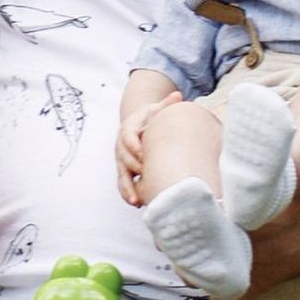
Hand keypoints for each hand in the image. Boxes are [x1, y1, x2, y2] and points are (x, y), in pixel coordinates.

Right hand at [115, 72, 172, 204]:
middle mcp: (122, 147)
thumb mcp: (156, 110)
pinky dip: (128, 193)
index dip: (134, 146)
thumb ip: (166, 105)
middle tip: (144, 176)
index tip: (143, 154)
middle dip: (133, 168)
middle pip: (124, 159)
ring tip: (137, 200)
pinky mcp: (124, 171)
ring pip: (122, 175)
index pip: (128, 138)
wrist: (136, 126)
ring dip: (128, 188)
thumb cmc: (149, 118)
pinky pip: (123, 184)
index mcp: (128, 130)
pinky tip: (137, 203)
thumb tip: (178, 96)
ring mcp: (121, 161)